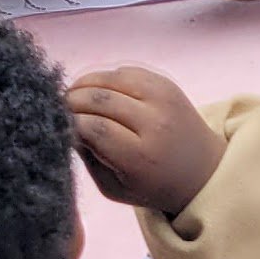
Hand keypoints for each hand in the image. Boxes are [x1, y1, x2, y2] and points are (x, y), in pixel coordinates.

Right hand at [68, 68, 221, 214]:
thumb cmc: (152, 185)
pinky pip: (125, 71)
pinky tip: (97, 92)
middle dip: (71, 100)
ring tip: (72, 98)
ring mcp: (163, 97)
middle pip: (99, 98)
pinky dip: (105, 78)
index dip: (69, 122)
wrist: (202, 170)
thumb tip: (64, 125)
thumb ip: (88, 157)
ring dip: (85, 84)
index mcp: (141, 157)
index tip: (57, 125)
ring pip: (111, 77)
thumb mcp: (113, 187)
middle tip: (57, 108)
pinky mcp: (166, 83)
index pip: (94, 127)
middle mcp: (155, 122)